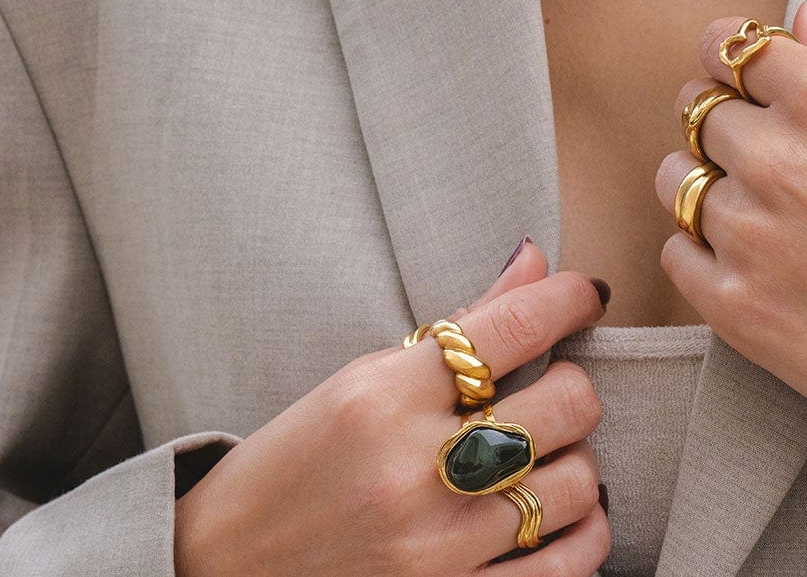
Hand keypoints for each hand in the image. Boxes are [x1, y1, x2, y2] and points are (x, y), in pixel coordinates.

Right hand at [174, 242, 610, 575]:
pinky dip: (582, 533)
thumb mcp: (361, 379)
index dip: (569, 299)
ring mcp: (437, 549)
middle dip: (573, 385)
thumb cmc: (294, 466)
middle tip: (551, 388)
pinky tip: (563, 516)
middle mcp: (414, 469)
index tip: (587, 295)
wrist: (219, 573)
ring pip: (576, 483)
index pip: (514, 326)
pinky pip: (565, 569)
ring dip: (576, 460)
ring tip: (547, 454)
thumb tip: (534, 260)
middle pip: (566, 404)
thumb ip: (461, 324)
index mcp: (385, 396)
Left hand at [654, 0, 806, 482]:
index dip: (730, 58)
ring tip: (763, 211)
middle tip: (766, 151)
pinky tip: (755, 261)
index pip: (727, 45)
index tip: (742, 75)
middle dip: (725, 119)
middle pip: (697, 107)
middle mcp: (778, 157)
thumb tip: (804, 16)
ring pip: (676, 178)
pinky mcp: (734, 306)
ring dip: (707, 183)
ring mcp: (749, 233)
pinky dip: (702, 251)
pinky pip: (676, 251)